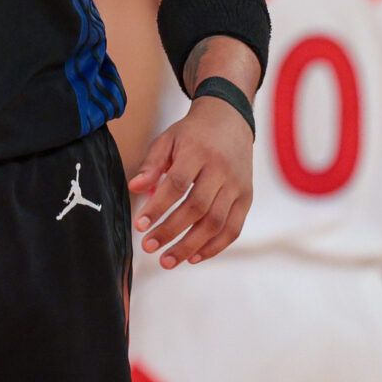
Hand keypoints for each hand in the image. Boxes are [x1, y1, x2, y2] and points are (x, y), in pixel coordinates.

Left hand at [126, 95, 251, 266]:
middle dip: (171, 231)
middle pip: (197, 207)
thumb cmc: (192, 134)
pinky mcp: (246, 198)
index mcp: (198, 151)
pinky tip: (193, 257)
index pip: (178, 184)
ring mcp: (237, 185)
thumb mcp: (168, 139)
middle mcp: (222, 170)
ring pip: (216, 222)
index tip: (140, 225)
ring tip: (167, 261)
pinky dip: (214, 247)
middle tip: (148, 247)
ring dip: (191, 246)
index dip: (159, 207)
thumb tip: (134, 188)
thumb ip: (151, 164)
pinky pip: (233, 229)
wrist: (230, 121)